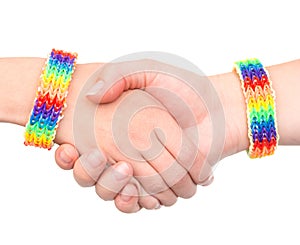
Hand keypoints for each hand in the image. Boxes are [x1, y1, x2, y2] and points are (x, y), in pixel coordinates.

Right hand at [54, 62, 203, 211]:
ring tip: (121, 170)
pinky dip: (135, 202)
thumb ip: (118, 76)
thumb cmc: (184, 85)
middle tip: (94, 156)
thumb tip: (90, 95)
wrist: (219, 106)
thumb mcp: (146, 69)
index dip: (72, 156)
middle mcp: (128, 151)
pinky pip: (141, 201)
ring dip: (111, 188)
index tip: (67, 150)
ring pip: (116, 192)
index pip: (87, 150)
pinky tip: (140, 193)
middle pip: (96, 175)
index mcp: (119, 129)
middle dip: (89, 171)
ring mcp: (145, 169)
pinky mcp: (163, 184)